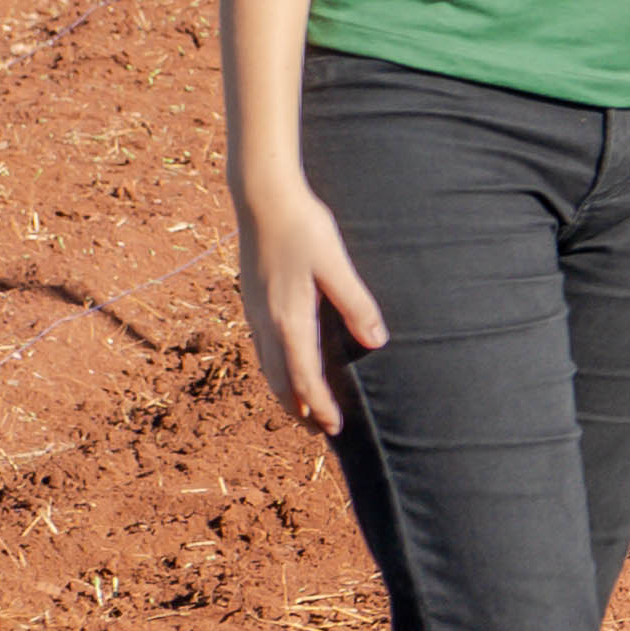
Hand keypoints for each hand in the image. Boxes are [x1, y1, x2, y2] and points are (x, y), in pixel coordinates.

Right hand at [232, 180, 387, 433]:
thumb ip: (356, 303)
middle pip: (280, 382)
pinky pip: (262, 349)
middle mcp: (266, 322)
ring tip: (301, 410)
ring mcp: (255, 312)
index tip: (334, 428)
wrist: (262, 198)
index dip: (319, 406)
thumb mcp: (337, 265)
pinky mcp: (252, 300)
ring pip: (267, 367)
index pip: (304, 378)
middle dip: (298, 410)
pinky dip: (275, 370)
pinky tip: (285, 367)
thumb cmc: (304, 227)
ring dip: (285, 393)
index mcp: (289, 319)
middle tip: (319, 432)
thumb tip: (376, 341)